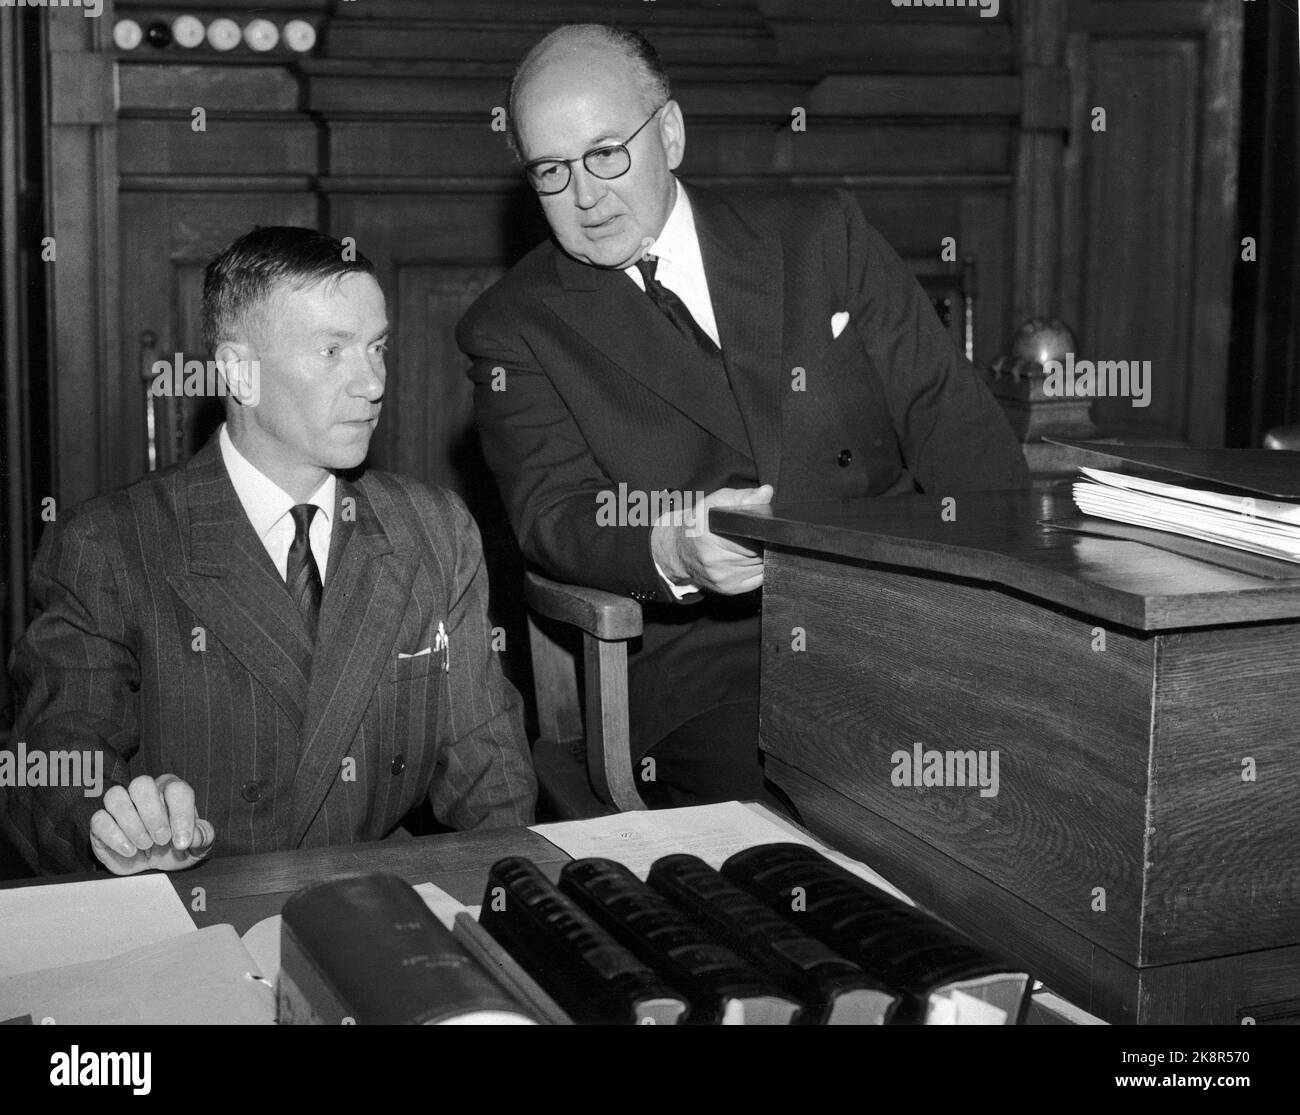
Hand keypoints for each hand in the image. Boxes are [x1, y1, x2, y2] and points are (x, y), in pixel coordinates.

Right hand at [89, 774, 214, 874]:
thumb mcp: (198, 847)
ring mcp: (121, 806)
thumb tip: (191, 836)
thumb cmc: (176, 849)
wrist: (154, 867)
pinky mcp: (101, 824)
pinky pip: (99, 819)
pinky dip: (114, 836)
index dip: (180, 815)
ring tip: (145, 844)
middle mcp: (145, 793)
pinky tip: (130, 851)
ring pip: (115, 796)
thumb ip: (202, 837)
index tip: (182, 841)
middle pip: (141, 784)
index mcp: (171, 791)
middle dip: (153, 814)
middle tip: (161, 839)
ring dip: (132, 824)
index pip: (176, 789)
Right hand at [651, 484, 772, 594]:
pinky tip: (743, 559)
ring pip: (761, 566)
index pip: (753, 536)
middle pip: (760, 553)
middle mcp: (715, 562)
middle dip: (760, 543)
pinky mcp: (729, 590)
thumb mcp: (717, 501)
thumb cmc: (699, 523)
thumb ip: (744, 496)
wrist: (679, 549)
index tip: (756, 526)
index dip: (761, 531)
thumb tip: (766, 493)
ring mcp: (722, 579)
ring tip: (743, 546)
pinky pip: (758, 578)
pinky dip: (756, 569)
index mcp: (710, 537)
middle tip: (746, 535)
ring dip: (759, 557)